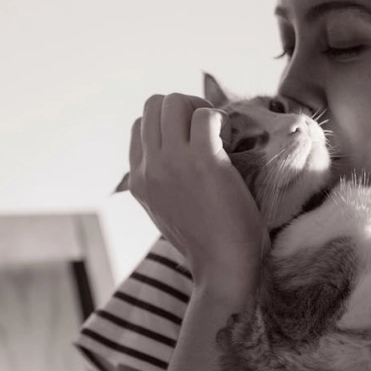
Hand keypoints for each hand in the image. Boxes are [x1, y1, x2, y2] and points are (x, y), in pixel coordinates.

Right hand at [128, 92, 266, 303]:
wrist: (224, 269)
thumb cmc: (208, 244)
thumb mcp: (169, 214)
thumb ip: (163, 186)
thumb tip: (177, 161)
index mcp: (138, 182)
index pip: (138, 126)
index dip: (168, 123)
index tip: (193, 140)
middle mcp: (148, 169)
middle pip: (154, 105)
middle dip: (184, 107)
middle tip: (209, 131)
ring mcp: (172, 163)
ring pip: (174, 101)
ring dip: (201, 109)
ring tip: (220, 134)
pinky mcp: (203, 161)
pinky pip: (206, 115)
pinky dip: (221, 119)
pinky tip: (232, 141)